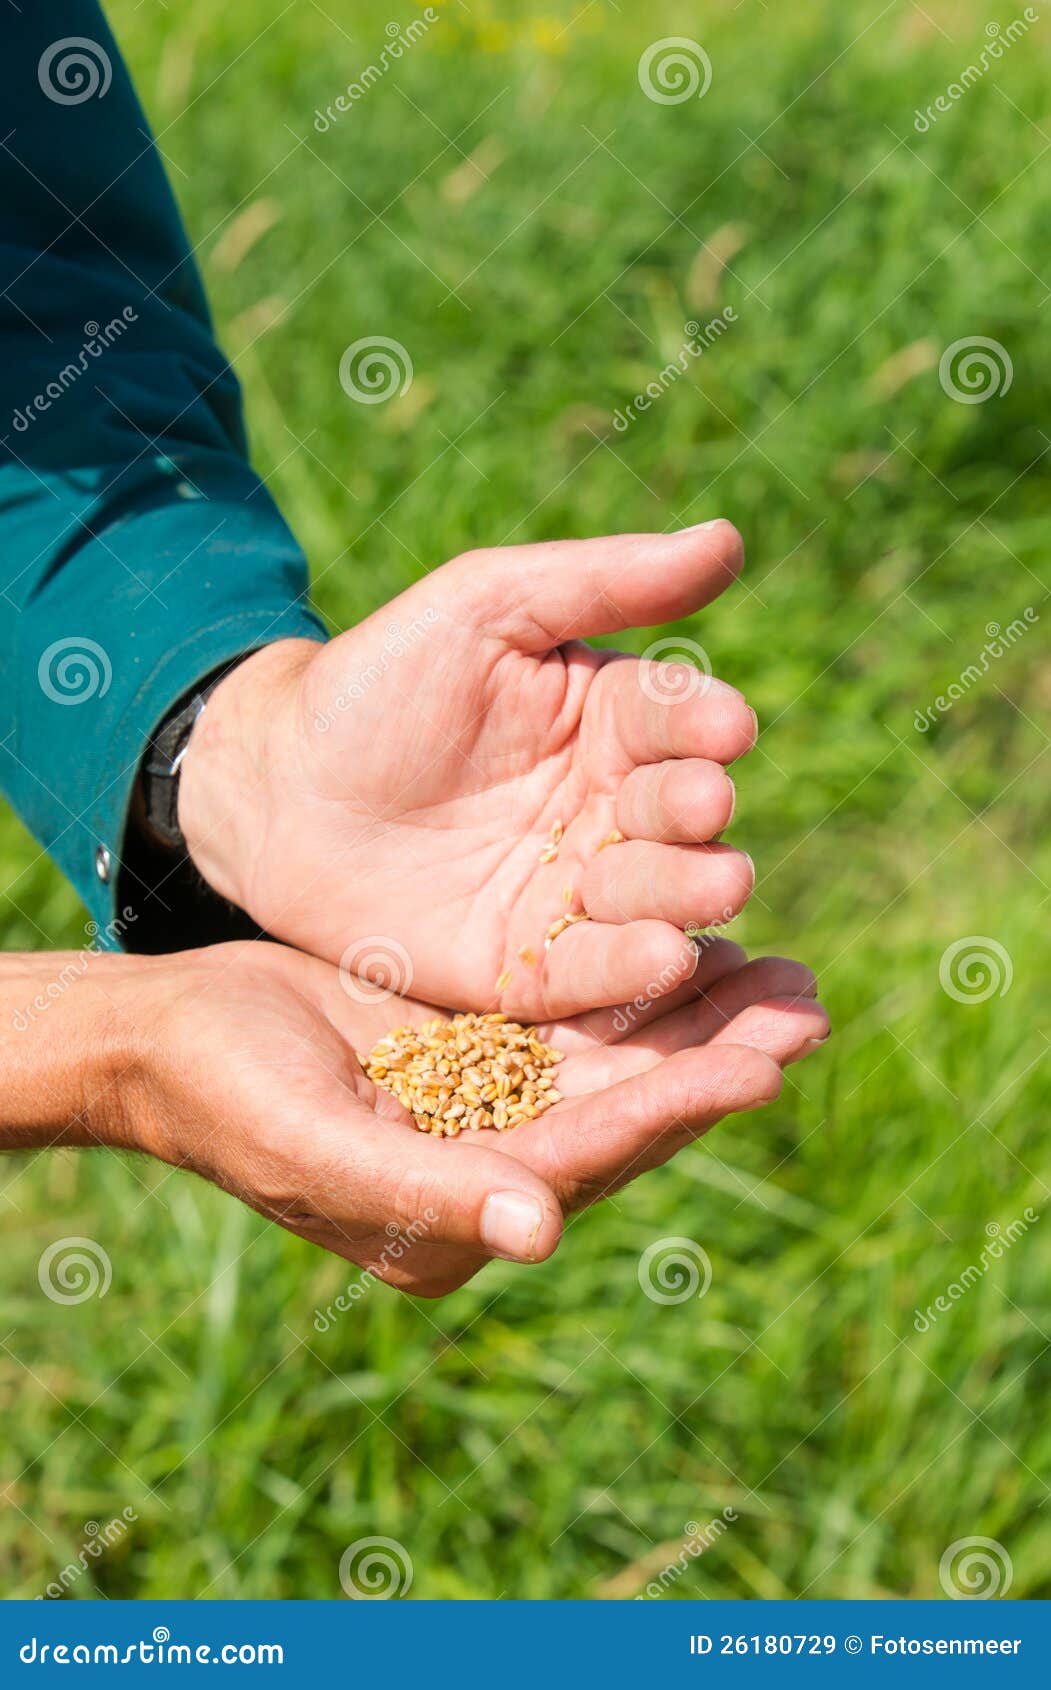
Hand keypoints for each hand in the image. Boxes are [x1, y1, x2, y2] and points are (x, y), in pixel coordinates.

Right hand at [69, 937, 826, 1298]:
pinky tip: (697, 941)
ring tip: (784, 971)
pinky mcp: (480, 1055)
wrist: (168, 1035)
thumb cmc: (223, 1095)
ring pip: (614, 1063)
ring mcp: (488, 1113)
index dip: (670, 1110)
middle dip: (714, 1060)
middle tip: (806, 1005)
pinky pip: (577, 1021)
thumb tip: (539, 1234)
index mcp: (454, 1221)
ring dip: (695, 1020)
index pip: (584, 1161)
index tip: (758, 1065)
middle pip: (622, 1113)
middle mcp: (488, 1175)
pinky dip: (637, 986)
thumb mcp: (315, 1143)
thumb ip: (428, 1194)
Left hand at [178, 524, 757, 1019]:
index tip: (725, 727)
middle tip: (700, 807)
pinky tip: (662, 959)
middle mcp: (610, 811)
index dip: (704, 723)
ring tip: (713, 886)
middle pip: (679, 816)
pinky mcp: (530, 971)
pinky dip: (630, 973)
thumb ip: (603, 580)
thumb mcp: (484, 606)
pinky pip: (591, 978)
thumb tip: (729, 540)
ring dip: (685, 894)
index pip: (677, 720)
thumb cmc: (382, 679)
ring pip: (653, 900)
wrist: (278, 788)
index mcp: (612, 721)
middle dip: (697, 813)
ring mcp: (574, 895)